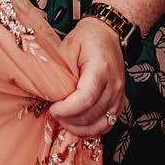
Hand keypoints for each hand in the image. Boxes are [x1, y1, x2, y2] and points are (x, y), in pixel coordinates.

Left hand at [49, 17, 126, 136]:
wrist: (107, 34)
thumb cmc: (87, 38)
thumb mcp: (67, 47)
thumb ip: (59, 71)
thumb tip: (45, 93)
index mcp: (100, 69)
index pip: (85, 98)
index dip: (67, 109)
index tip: (52, 109)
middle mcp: (114, 85)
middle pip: (92, 115)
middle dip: (69, 120)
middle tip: (53, 114)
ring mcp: (119, 95)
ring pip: (101, 124)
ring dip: (80, 129)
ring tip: (63, 122)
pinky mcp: (119, 102)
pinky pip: (107, 124)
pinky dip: (92, 130)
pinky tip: (77, 126)